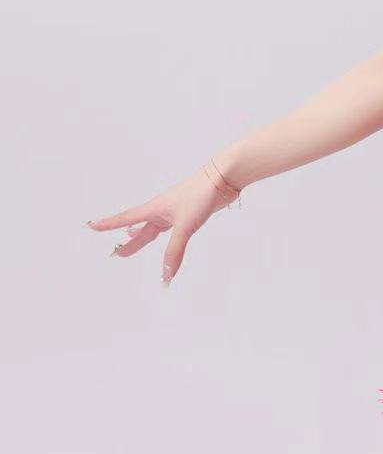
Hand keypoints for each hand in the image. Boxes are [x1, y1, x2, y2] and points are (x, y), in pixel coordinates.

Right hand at [85, 160, 242, 285]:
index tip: (90, 226)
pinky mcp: (186, 214)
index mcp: (154, 209)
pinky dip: (162, 236)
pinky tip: (161, 234)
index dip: (108, 224)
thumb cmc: (200, 196)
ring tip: (129, 244)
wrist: (221, 179)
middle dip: (127, 242)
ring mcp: (173, 211)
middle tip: (114, 254)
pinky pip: (169, 229)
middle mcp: (160, 210)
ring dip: (141, 238)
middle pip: (138, 229)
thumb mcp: (185, 227)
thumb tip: (166, 274)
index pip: (125, 219)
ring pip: (152, 229)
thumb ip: (174, 251)